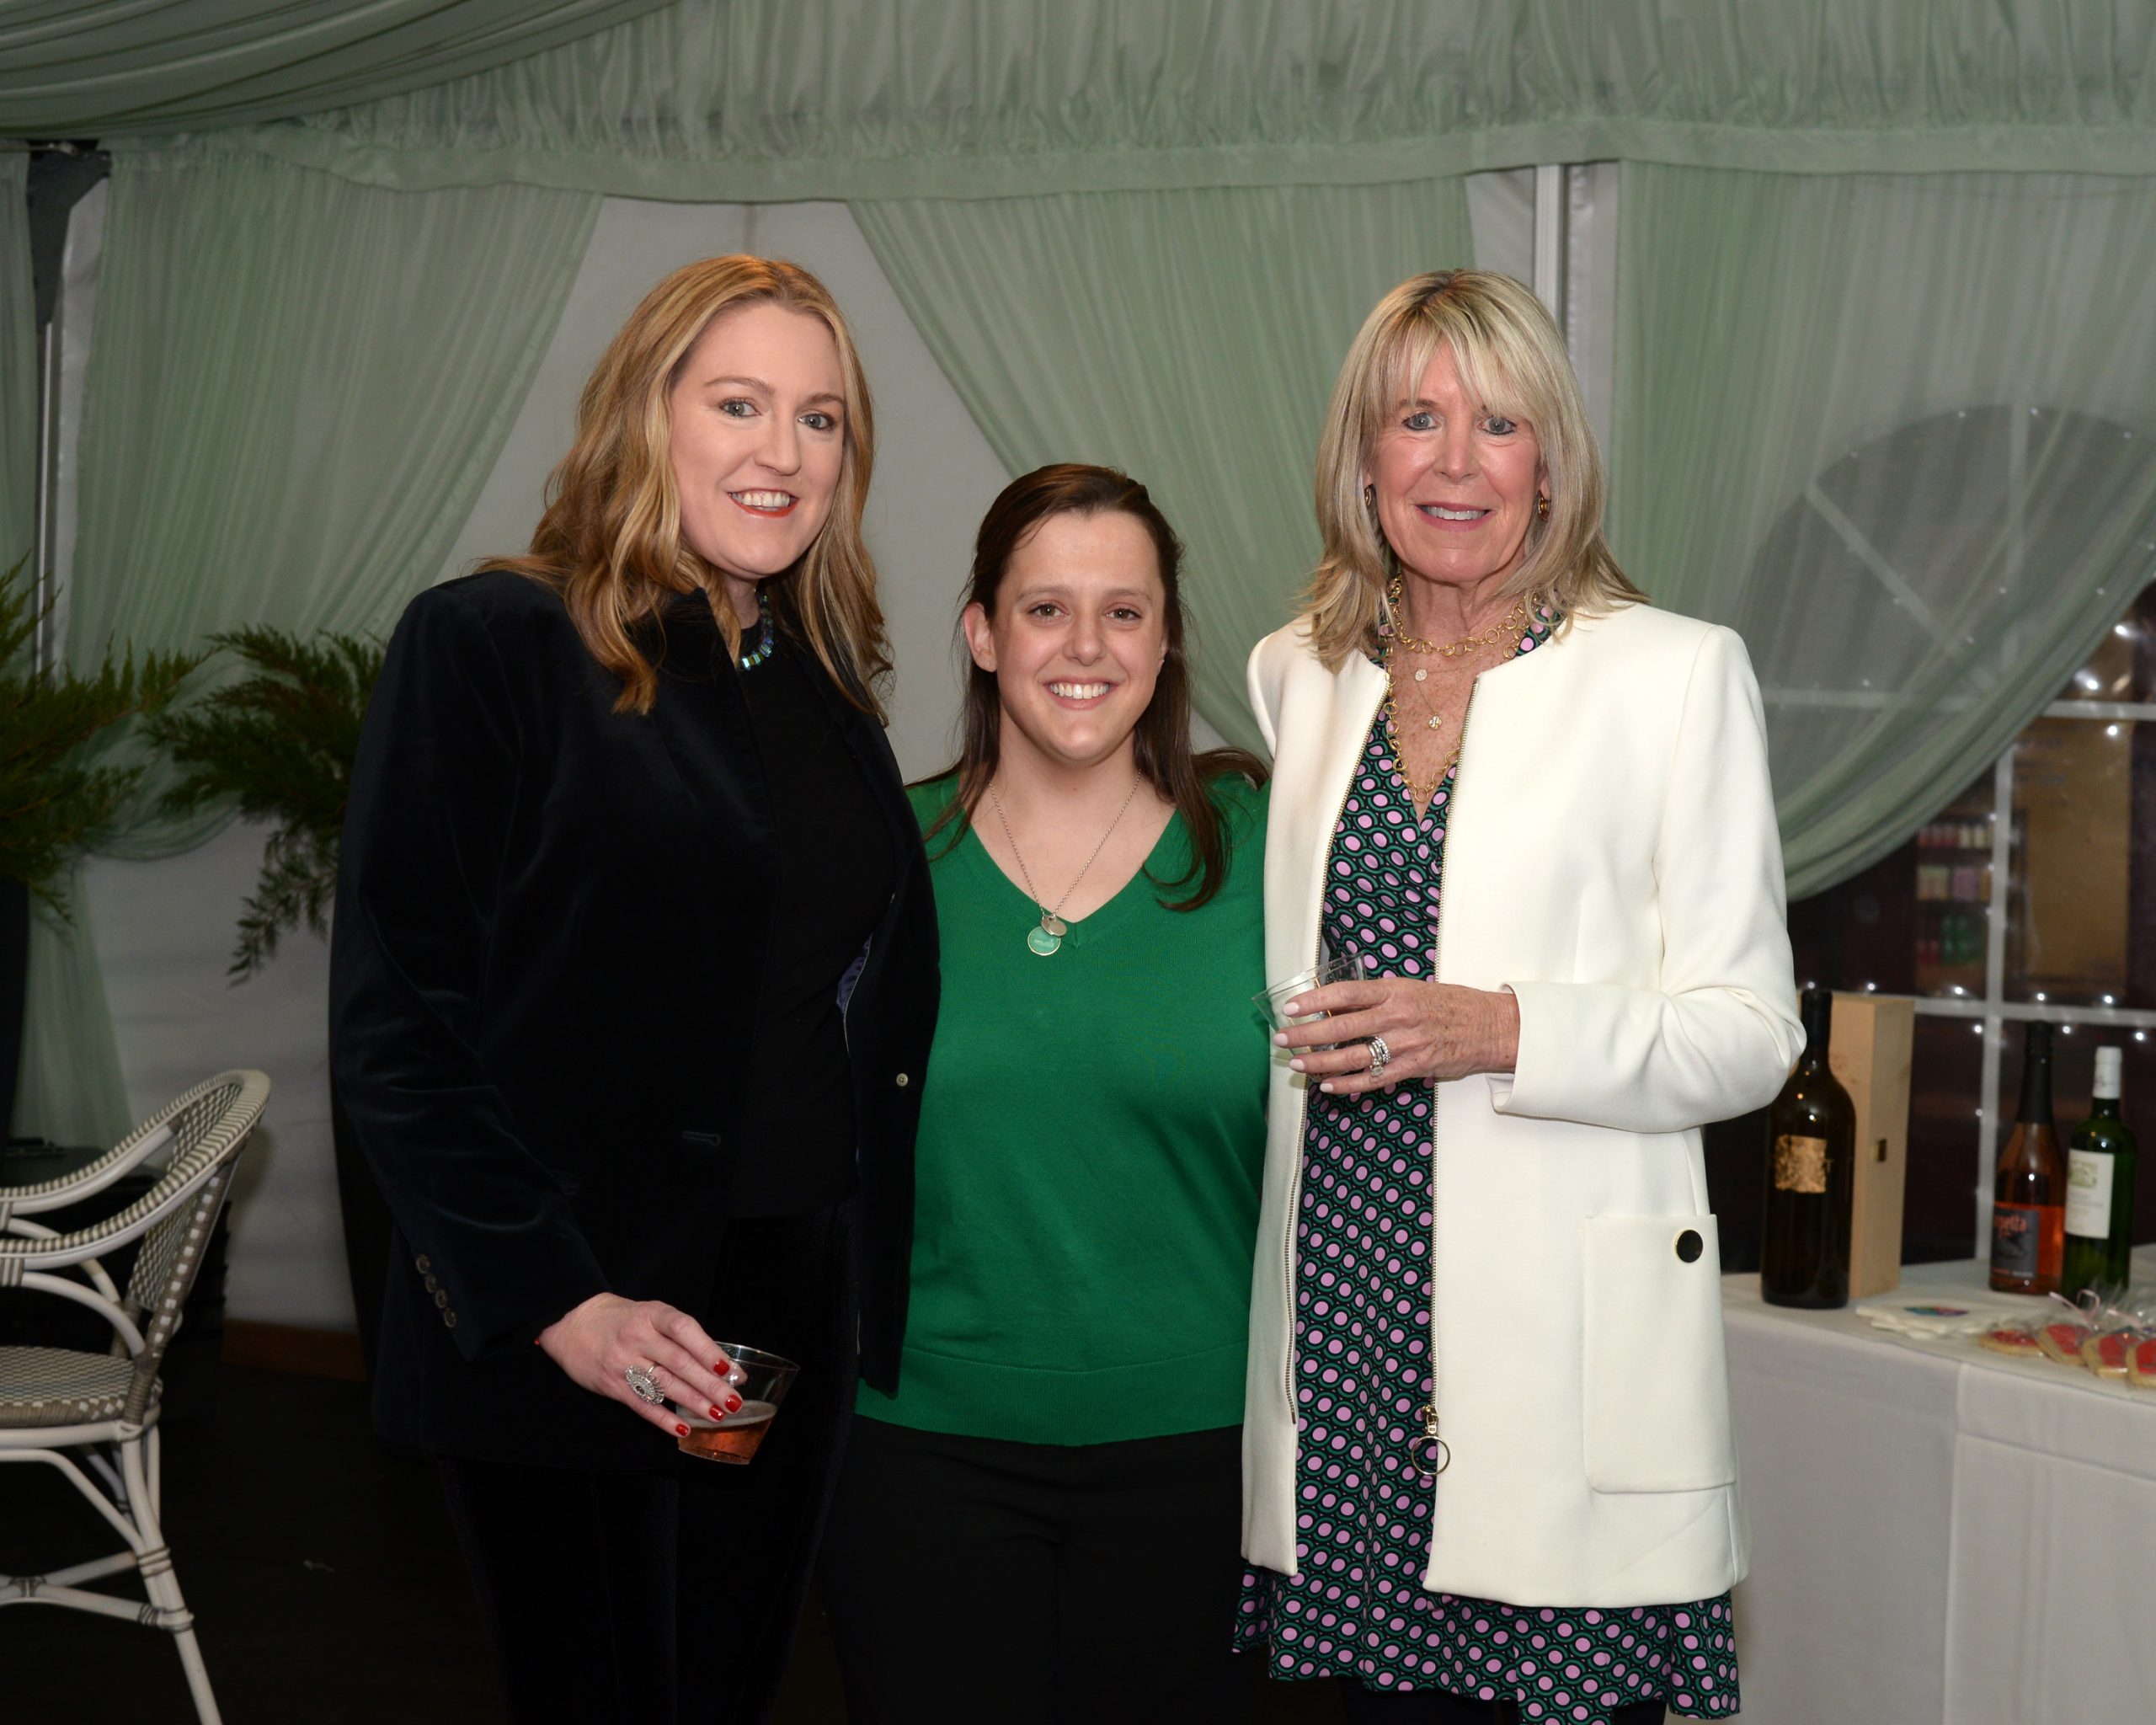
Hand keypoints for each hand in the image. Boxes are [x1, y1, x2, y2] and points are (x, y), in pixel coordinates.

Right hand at [535, 1293, 747, 1437]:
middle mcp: (638, 1337)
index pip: (684, 1329)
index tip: (730, 1369)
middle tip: (734, 1400)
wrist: (572, 1324)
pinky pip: (642, 1405)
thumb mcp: (650, 1314)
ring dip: (694, 1402)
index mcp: (652, 1314)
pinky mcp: (613, 1385)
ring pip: (664, 1385)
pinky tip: (683, 1428)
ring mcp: (624, 1362)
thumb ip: (678, 1333)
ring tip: (718, 1414)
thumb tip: (717, 1362)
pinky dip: (664, 1419)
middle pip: (679, 1363)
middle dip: (710, 1384)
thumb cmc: (622, 1319)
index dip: (708, 1349)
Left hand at [1274, 977, 1518, 1095]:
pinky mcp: (1413, 1067)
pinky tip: (1328, 1086)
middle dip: (1306, 1034)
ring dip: (1320, 1063)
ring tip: (1297, 1064)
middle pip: (1341, 1027)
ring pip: (1352, 1056)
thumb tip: (1336, 1007)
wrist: (1490, 1025)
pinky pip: (1374, 1079)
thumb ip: (1378, 998)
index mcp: (1395, 990)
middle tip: (1281, 1038)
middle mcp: (1397, 1016)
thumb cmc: (1449, 1004)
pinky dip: (1348, 1084)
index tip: (1291, 1006)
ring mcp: (1405, 1044)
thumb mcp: (1412, 989)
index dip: (1315, 1000)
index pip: (1346, 992)